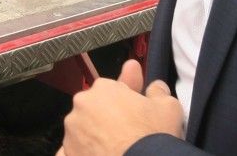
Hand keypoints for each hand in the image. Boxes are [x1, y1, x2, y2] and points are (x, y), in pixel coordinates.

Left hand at [59, 60, 182, 155]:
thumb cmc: (152, 138)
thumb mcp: (168, 108)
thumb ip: (158, 92)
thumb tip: (156, 88)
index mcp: (103, 89)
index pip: (112, 89)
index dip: (124, 100)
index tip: (133, 110)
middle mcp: (82, 107)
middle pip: (94, 109)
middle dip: (107, 117)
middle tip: (127, 131)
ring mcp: (72, 132)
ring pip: (83, 131)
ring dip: (95, 136)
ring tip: (116, 148)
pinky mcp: (68, 153)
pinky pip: (74, 151)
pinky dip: (86, 152)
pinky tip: (101, 155)